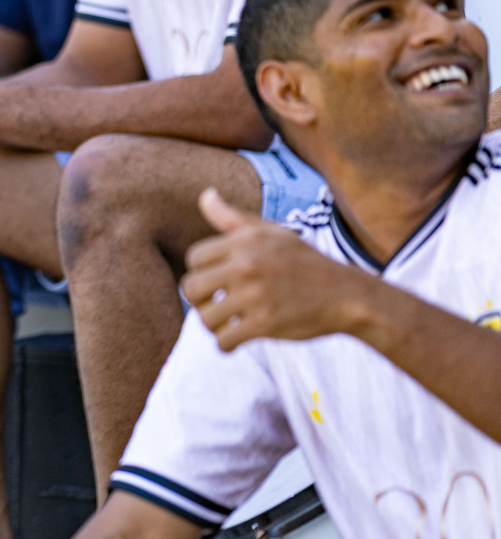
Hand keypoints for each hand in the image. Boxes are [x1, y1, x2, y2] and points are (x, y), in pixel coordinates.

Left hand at [180, 188, 372, 350]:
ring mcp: (255, 295)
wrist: (346, 294)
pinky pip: (224, 340)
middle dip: (199, 300)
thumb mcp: (271, 232)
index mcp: (244, 241)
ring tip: (225, 324)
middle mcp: (246, 264)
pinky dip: (226, 345)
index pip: (194, 258)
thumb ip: (232, 218)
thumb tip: (205, 194)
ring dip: (213, 326)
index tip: (215, 283)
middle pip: (191, 287)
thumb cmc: (304, 262)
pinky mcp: (266, 323)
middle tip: (214, 305)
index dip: (200, 272)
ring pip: (205, 317)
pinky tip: (235, 340)